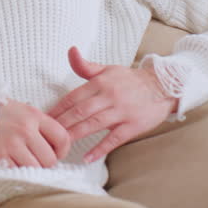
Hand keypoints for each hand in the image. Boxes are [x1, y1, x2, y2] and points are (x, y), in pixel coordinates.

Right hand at [0, 98, 70, 167]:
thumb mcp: (21, 109)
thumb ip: (39, 125)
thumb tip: (56, 146)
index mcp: (33, 115)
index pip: (62, 138)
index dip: (63, 150)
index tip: (56, 153)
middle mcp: (24, 129)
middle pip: (50, 159)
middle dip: (46, 163)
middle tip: (37, 159)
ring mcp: (11, 143)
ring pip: (35, 169)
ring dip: (31, 169)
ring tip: (23, 162)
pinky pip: (16, 172)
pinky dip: (16, 171)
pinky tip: (11, 163)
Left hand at [48, 47, 178, 162]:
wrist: (163, 86)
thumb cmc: (130, 80)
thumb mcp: (107, 69)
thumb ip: (85, 66)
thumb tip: (71, 51)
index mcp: (100, 83)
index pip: (73, 97)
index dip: (57, 108)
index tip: (44, 118)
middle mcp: (109, 96)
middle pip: (80, 111)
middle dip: (62, 124)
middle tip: (47, 135)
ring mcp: (122, 111)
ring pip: (94, 124)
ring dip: (76, 135)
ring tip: (61, 145)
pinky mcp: (134, 125)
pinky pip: (115, 139)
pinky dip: (101, 148)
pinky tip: (88, 157)